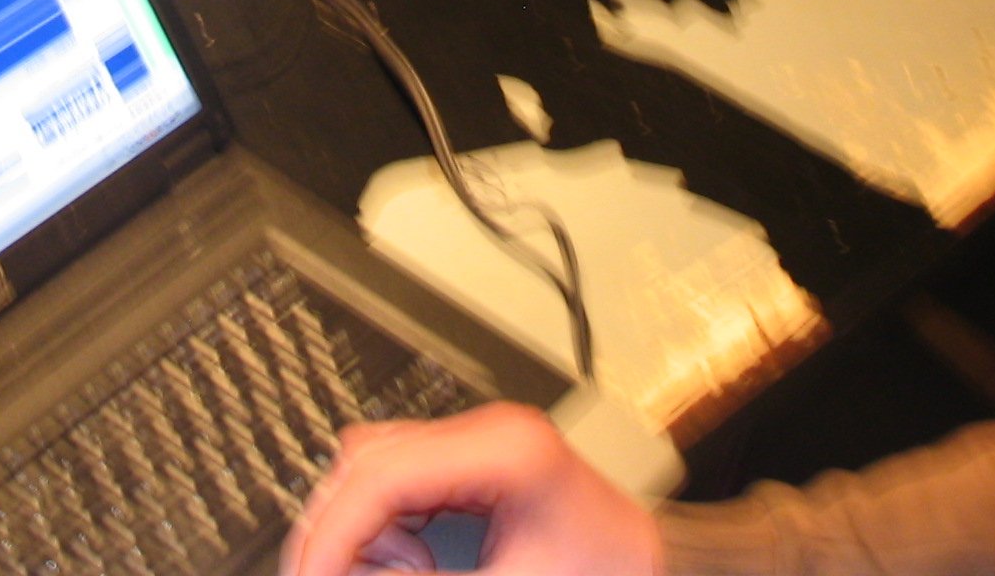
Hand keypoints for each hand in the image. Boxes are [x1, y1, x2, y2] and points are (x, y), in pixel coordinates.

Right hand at [281, 401, 663, 575]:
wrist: (664, 570)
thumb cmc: (611, 575)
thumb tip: (340, 572)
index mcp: (502, 449)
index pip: (379, 475)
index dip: (330, 536)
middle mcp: (484, 432)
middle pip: (364, 465)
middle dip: (340, 535)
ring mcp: (477, 444)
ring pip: (371, 473)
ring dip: (365, 536)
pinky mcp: (472, 466)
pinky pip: (397, 488)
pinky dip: (388, 533)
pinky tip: (417, 568)